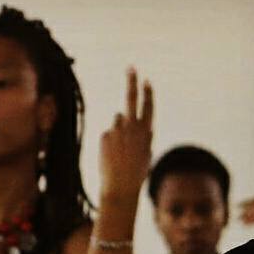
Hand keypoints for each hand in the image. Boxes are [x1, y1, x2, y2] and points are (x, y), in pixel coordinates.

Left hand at [99, 68, 152, 201]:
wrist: (120, 185)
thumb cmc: (135, 173)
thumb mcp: (145, 154)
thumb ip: (144, 138)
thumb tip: (138, 123)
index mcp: (146, 131)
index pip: (148, 107)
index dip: (148, 94)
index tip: (146, 81)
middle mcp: (132, 127)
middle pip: (131, 99)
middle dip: (132, 82)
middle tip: (131, 68)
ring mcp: (118, 130)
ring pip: (117, 122)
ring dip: (118, 132)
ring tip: (119, 151)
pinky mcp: (105, 135)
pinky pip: (108, 135)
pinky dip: (109, 143)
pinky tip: (110, 155)